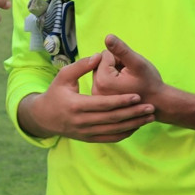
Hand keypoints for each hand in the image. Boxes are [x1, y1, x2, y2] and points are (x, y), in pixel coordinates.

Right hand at [19, 53, 154, 142]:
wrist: (44, 117)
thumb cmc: (55, 93)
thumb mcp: (63, 76)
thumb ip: (81, 66)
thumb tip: (99, 55)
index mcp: (75, 105)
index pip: (103, 104)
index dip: (121, 101)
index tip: (137, 96)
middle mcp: (82, 122)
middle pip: (112, 119)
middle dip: (133, 113)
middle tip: (150, 107)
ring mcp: (86, 133)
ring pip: (114, 131)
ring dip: (133, 124)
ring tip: (149, 117)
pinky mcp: (89, 139)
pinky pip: (111, 138)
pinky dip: (125, 133)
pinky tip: (137, 126)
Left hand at [92, 34, 164, 100]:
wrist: (158, 103)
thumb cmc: (150, 83)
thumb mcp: (137, 63)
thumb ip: (121, 50)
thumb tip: (107, 37)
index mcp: (103, 81)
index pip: (104, 55)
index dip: (120, 59)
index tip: (130, 71)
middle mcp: (96, 90)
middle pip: (100, 63)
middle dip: (114, 65)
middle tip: (129, 77)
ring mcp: (97, 95)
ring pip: (101, 70)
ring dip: (113, 72)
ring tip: (126, 83)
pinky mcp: (99, 98)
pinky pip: (101, 79)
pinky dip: (111, 80)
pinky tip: (122, 88)